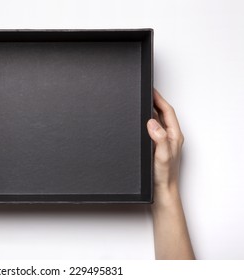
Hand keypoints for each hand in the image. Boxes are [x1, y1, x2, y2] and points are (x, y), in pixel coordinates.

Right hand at [146, 89, 194, 258]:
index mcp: (174, 136)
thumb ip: (160, 138)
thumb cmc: (164, 177)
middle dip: (154, 102)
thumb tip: (153, 122)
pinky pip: (152, 130)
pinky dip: (146, 123)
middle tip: (144, 94)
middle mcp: (170, 137)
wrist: (162, 192)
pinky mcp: (156, 148)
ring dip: (150, 112)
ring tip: (140, 104)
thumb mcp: (162, 156)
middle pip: (163, 114)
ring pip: (157, 122)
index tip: (150, 90)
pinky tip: (138, 124)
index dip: (159, 99)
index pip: (167, 111)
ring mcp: (163, 142)